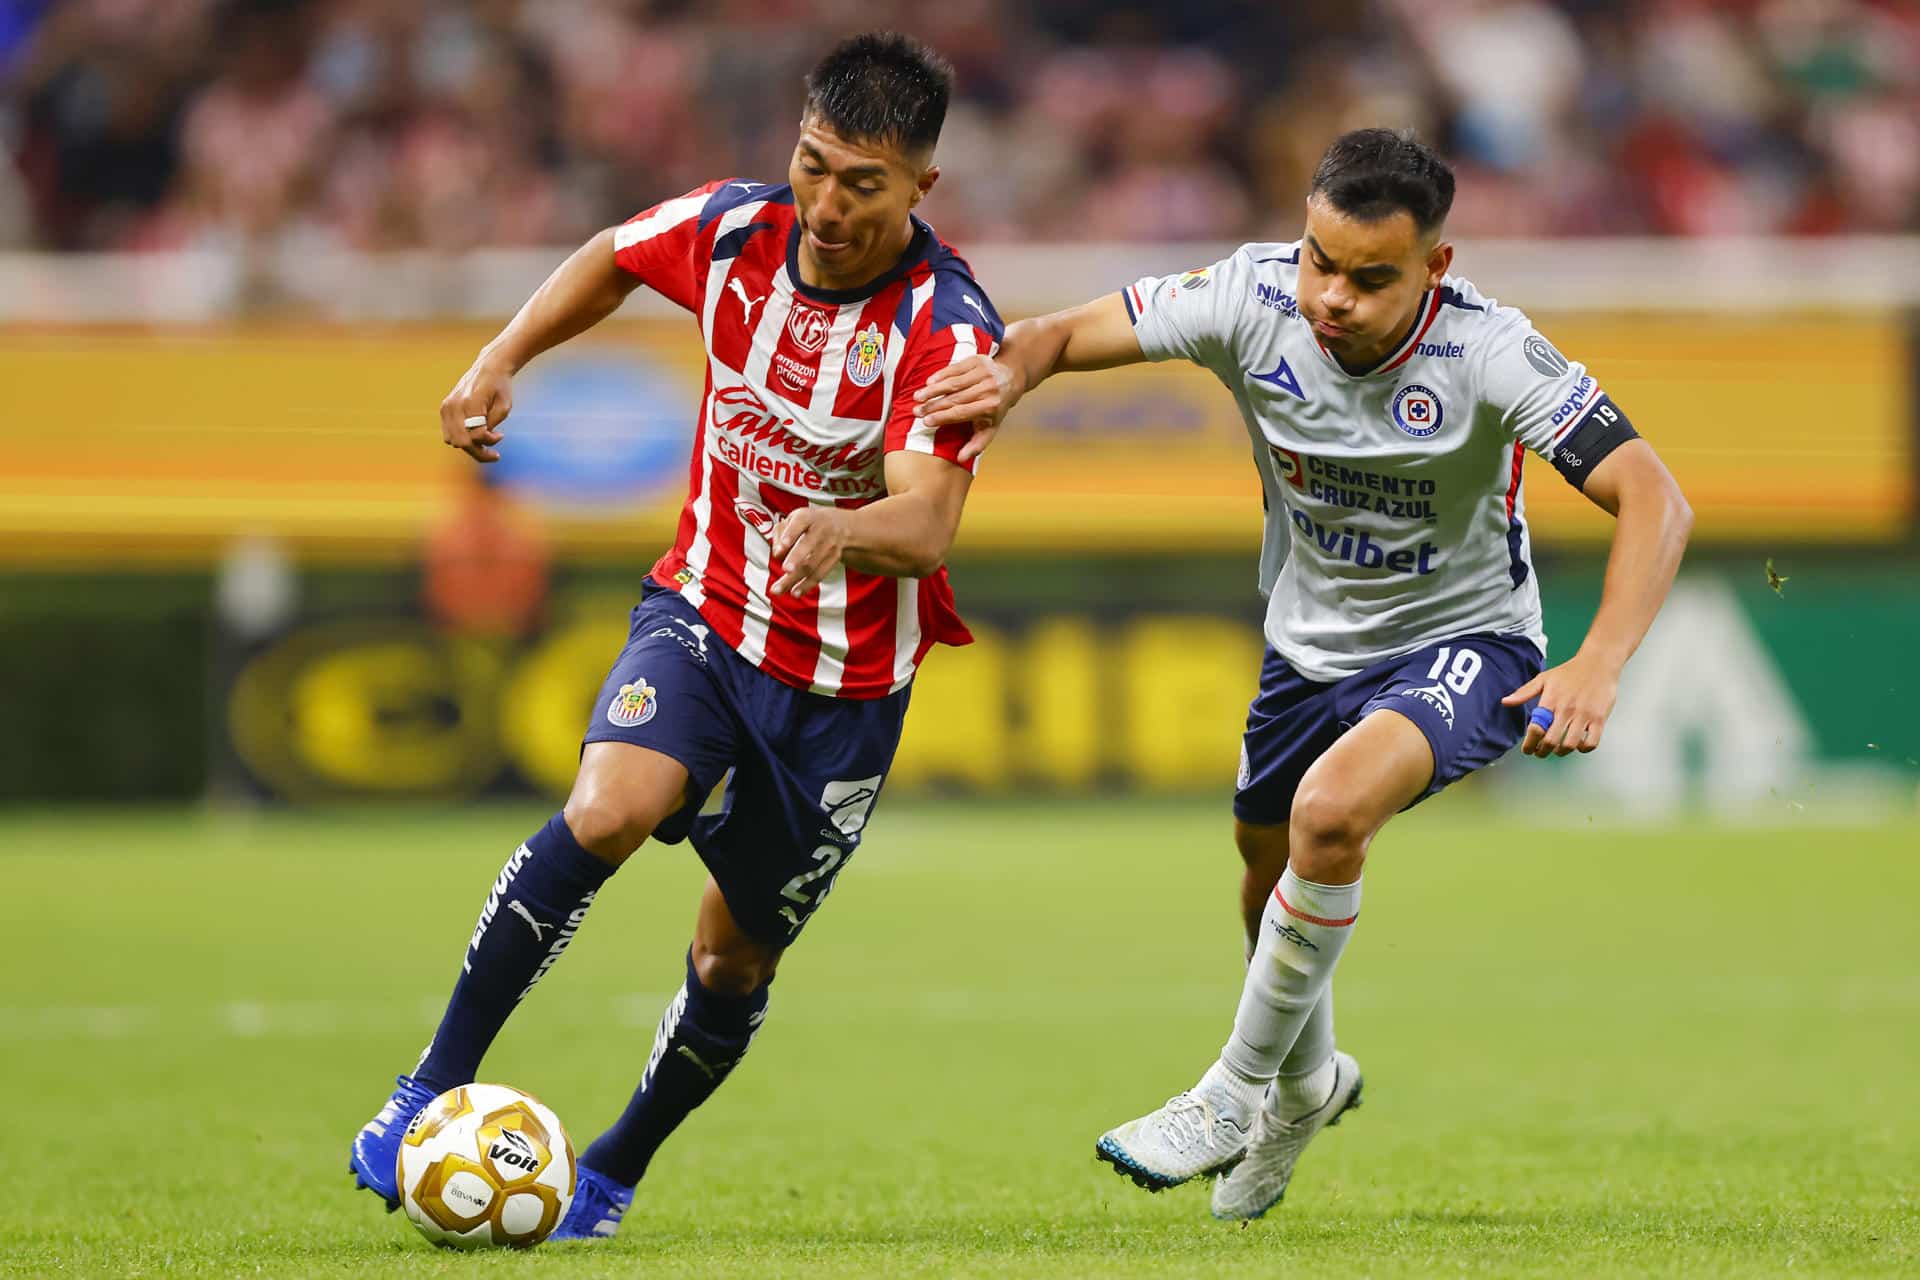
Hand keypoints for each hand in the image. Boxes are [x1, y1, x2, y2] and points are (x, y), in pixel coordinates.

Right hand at [439, 357, 513, 462]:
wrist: (489, 368)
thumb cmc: (500, 387)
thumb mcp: (504, 407)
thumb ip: (491, 425)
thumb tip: (479, 440)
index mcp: (472, 402)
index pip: (476, 435)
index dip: (489, 441)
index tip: (501, 435)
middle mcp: (455, 405)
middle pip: (462, 441)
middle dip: (479, 451)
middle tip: (494, 454)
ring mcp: (447, 407)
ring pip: (453, 440)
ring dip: (469, 446)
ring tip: (484, 443)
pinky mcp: (444, 408)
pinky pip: (449, 433)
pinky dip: (462, 438)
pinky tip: (474, 434)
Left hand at [770, 506, 850, 596]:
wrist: (842, 525)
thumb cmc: (809, 523)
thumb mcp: (793, 519)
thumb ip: (780, 533)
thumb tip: (777, 554)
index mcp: (807, 517)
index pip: (799, 523)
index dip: (790, 534)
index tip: (781, 547)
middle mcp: (820, 530)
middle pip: (808, 545)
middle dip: (796, 558)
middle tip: (785, 569)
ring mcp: (829, 545)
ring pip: (812, 564)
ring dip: (795, 578)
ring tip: (779, 589)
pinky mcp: (834, 559)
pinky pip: (820, 574)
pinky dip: (807, 584)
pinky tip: (795, 592)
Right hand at [912, 355, 1021, 462]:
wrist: (1011, 378)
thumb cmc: (996, 406)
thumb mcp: (991, 426)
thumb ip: (977, 444)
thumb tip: (961, 458)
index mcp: (991, 406)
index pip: (962, 413)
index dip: (943, 417)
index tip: (926, 422)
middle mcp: (988, 388)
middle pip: (955, 398)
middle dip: (933, 405)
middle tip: (916, 411)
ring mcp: (983, 373)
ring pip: (953, 383)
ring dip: (933, 390)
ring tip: (917, 397)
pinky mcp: (978, 360)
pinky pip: (955, 368)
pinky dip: (941, 375)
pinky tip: (928, 382)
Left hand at [1502, 650, 1622, 756]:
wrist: (1598, 664)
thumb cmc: (1570, 672)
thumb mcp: (1543, 679)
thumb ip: (1524, 692)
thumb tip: (1505, 701)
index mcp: (1550, 700)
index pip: (1536, 728)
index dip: (1529, 743)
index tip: (1527, 749)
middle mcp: (1566, 709)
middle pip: (1550, 741)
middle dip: (1542, 751)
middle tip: (1540, 752)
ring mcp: (1584, 715)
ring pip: (1570, 744)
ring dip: (1561, 752)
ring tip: (1557, 749)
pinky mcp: (1600, 718)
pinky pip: (1591, 742)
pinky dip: (1583, 749)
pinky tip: (1578, 744)